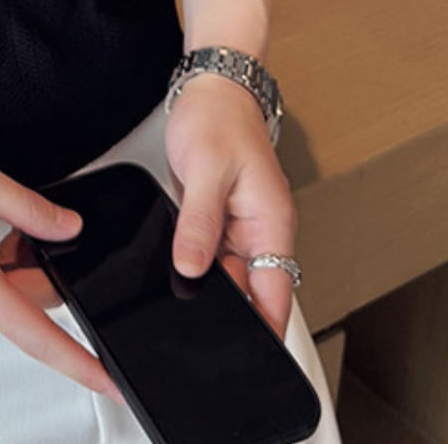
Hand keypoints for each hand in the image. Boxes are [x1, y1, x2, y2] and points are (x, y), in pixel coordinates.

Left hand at [164, 73, 297, 339]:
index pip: (275, 296)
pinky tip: (172, 257)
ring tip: (176, 280)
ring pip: (221, 272)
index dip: (263, 331)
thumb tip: (192, 270)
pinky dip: (190, 258)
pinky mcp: (214, 217)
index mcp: (271, 225)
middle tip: (189, 318)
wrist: (210, 88)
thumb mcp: (206, 171)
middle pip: (246, 289)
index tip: (247, 359)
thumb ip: (199, 223)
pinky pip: (205, 251)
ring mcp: (236, 225)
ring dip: (201, 280)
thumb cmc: (219, 118)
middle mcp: (258, 231)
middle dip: (222, 308)